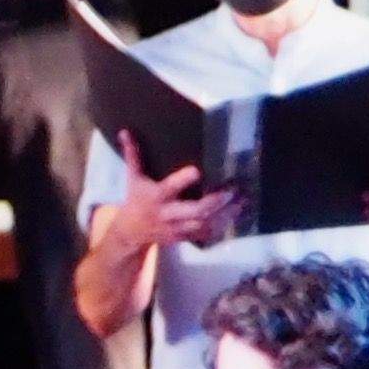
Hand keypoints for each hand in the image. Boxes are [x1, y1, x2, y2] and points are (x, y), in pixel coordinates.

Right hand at [101, 156, 243, 255]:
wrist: (130, 233)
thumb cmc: (135, 200)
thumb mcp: (133, 178)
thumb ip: (133, 155)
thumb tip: (126, 131)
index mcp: (156, 196)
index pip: (169, 188)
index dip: (182, 180)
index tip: (197, 170)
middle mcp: (168, 213)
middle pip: (193, 211)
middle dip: (214, 202)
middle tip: (233, 191)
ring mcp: (177, 228)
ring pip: (204, 224)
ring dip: (225, 214)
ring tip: (243, 201)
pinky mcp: (184, 237)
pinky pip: (206, 234)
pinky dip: (223, 226)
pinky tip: (238, 215)